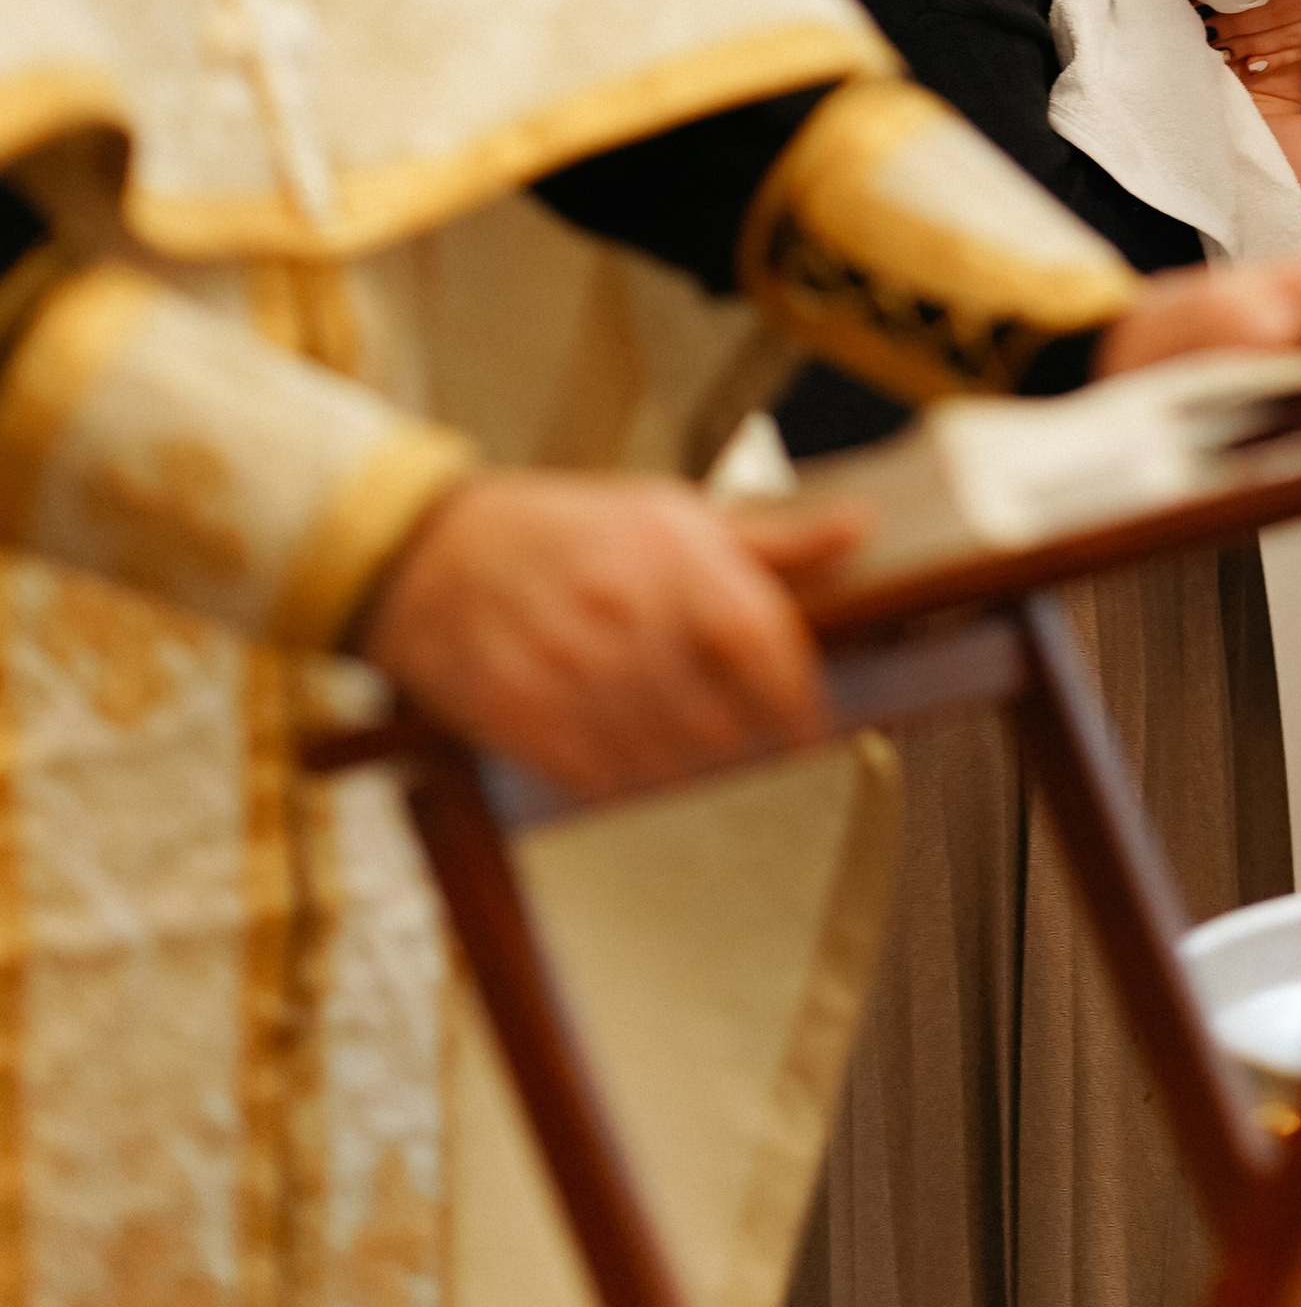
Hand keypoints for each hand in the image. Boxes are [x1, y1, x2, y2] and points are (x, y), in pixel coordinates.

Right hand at [363, 472, 870, 800]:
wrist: (431, 554)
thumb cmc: (567, 530)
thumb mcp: (667, 511)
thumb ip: (769, 540)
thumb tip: (862, 531)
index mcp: (669, 550)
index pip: (760, 638)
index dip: (797, 700)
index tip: (812, 735)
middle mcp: (623, 606)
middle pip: (718, 715)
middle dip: (751, 755)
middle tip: (767, 772)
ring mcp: (568, 665)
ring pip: (664, 760)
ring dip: (699, 783)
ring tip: (712, 785)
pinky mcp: (522, 715)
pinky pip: (602, 782)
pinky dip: (637, 795)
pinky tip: (648, 783)